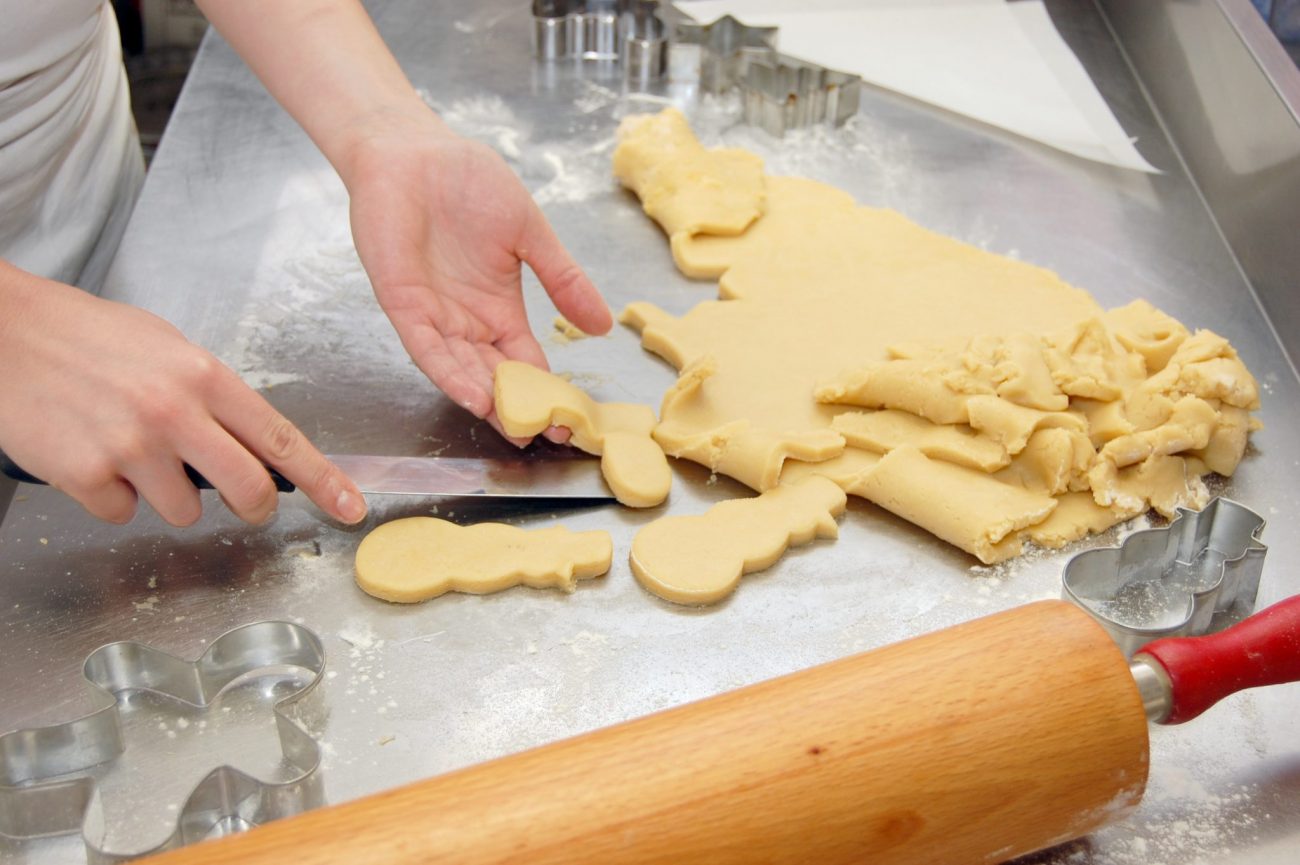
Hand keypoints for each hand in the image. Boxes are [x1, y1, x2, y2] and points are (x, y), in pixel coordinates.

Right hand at [0, 264, 366, 525]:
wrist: (4, 330)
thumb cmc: (85, 335)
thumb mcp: (165, 348)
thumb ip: (210, 396)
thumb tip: (248, 442)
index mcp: (204, 375)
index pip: (281, 438)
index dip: (324, 480)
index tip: (350, 506)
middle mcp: (175, 412)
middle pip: (248, 489)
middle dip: (253, 505)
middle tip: (243, 501)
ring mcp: (130, 446)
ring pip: (182, 511)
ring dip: (163, 494)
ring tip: (129, 449)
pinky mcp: (85, 474)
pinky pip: (120, 513)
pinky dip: (108, 496)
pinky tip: (89, 455)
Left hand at [342, 112, 612, 443]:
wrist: (414, 149)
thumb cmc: (468, 180)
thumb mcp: (531, 233)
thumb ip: (564, 279)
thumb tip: (603, 325)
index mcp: (499, 307)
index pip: (525, 361)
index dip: (546, 391)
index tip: (570, 420)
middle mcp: (467, 320)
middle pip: (495, 376)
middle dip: (517, 408)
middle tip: (544, 439)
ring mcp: (435, 314)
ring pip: (462, 369)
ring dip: (485, 400)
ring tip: (511, 428)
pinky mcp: (403, 303)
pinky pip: (426, 347)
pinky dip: (448, 372)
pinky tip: (470, 395)